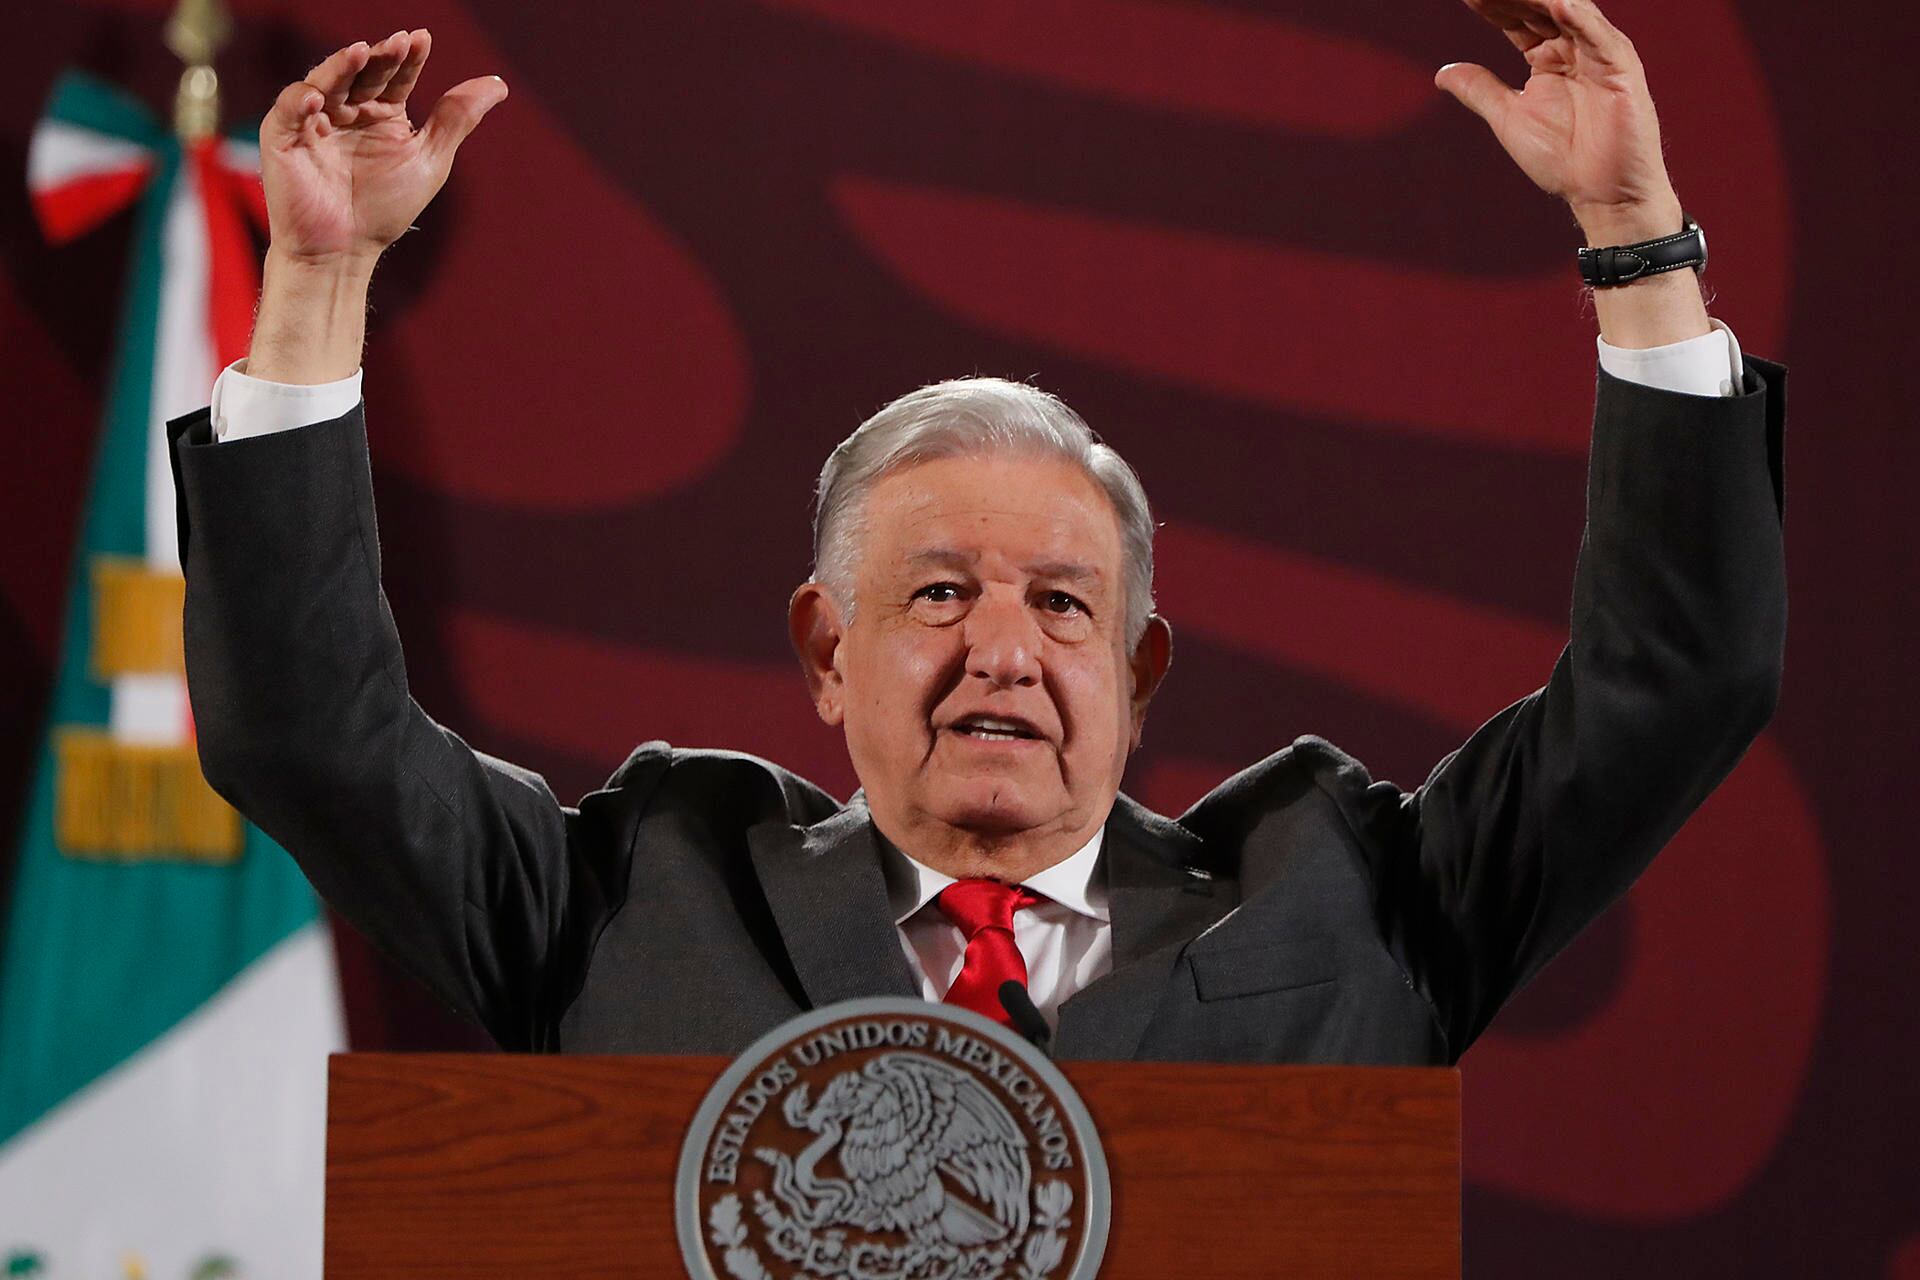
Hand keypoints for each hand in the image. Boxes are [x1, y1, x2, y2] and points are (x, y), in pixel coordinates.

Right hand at [261, 30, 507, 268]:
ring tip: (361, 51)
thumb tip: (498, 84)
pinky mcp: (284, 138)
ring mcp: (314, 121)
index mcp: (381, 113)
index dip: (407, 58)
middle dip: (379, 58)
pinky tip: (317, 97)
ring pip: (325, 83)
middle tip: (398, 43)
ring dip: (341, 67)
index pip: (395, 76)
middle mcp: (347, 110)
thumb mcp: (429, 158)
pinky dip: (300, 101)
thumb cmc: (386, 208)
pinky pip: (289, 112)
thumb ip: (457, 118)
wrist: (347, 251)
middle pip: (362, 74)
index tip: (422, 39)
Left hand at [1435, 0, 1679, 244]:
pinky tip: (1557, 2)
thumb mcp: (1509, 117)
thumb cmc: (1562, 158)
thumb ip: (1479, 90)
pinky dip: (1579, 17)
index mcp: (1549, 55)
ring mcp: (1599, 54)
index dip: (1492, 5)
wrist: (1602, 193)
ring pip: (1570, 10)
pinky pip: (1599, 36)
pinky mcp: (1621, 69)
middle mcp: (1575, 47)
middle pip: (1541, 5)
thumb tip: (1442, 73)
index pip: (1517, 17)